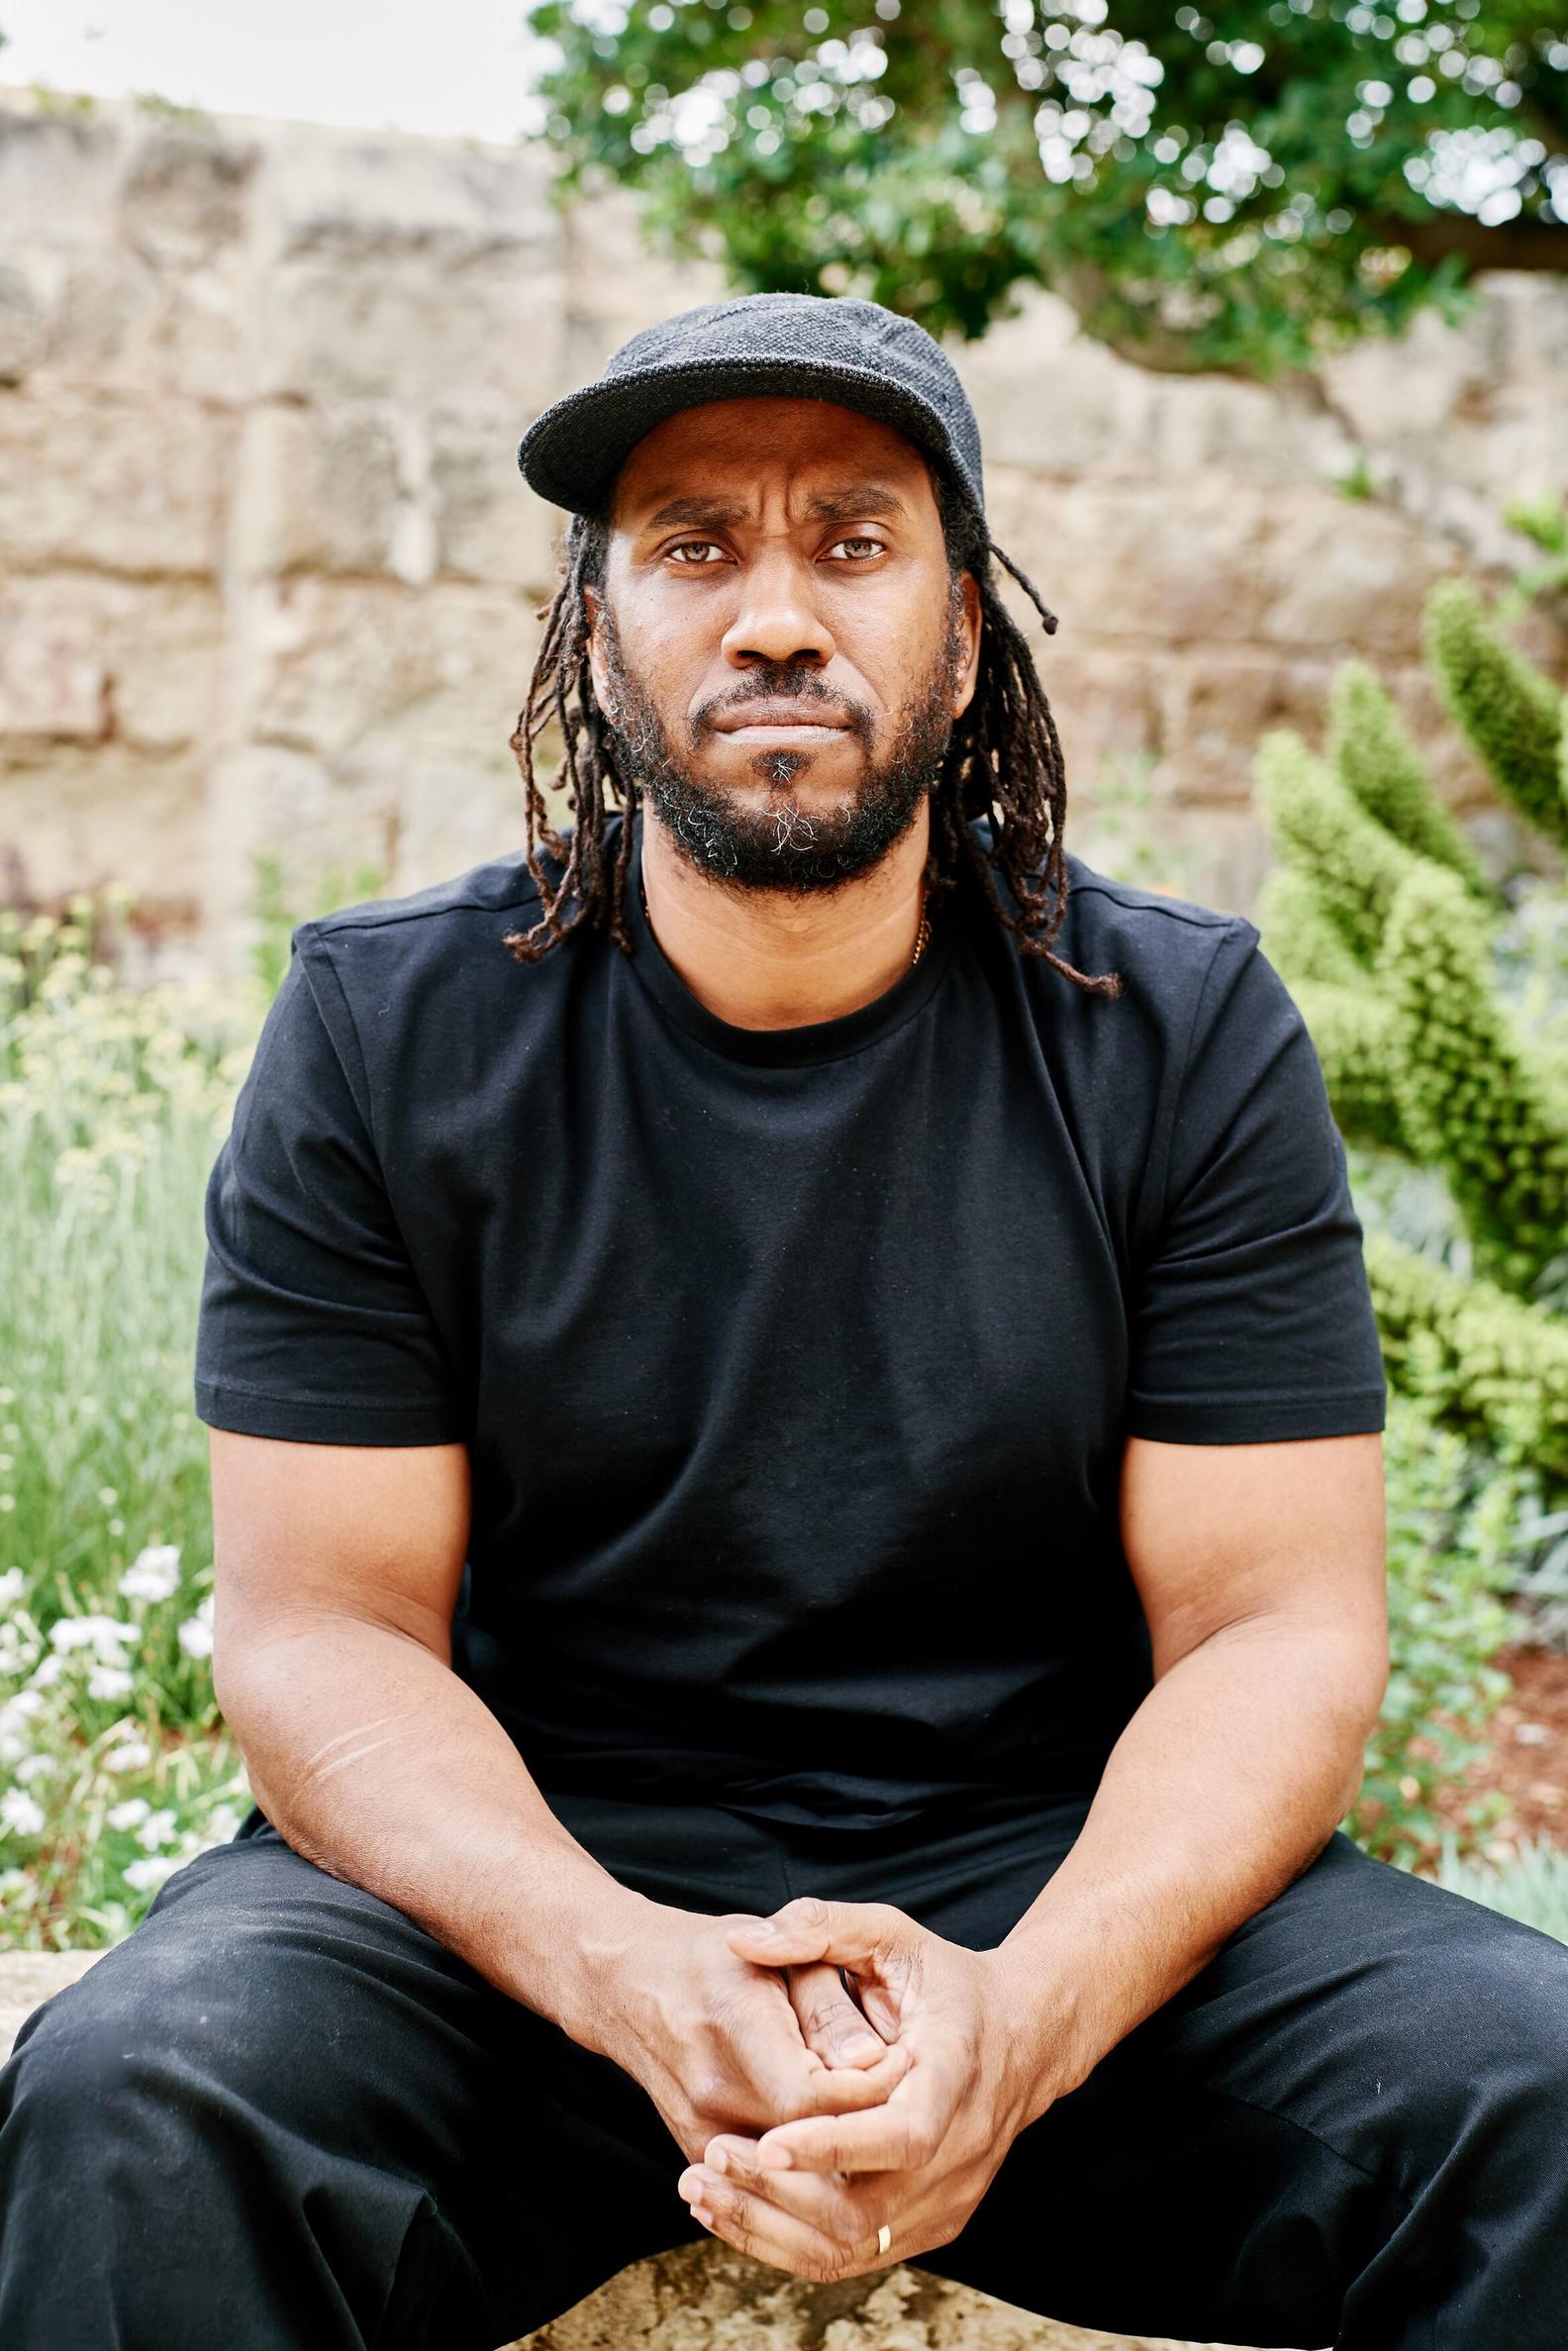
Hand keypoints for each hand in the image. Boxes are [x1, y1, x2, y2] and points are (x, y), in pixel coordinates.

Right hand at [590, 1893, 910, 2166]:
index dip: (870, 2089)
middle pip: (808, 2143)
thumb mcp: (780, 1957)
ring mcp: (698, 2130)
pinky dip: (809, 2168)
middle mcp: (709, 2087)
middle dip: (865, 2128)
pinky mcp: (698, 2155)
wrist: (632, 1983)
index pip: (816, 2095)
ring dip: (842, 2156)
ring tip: (875, 2119)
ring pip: (792, 2177)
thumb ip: (829, 2008)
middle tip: (902, 2097)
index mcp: (733, 2021)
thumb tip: (875, 2065)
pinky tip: (837, 2138)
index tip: (905, 2063)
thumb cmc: (718, 1960)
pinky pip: (767, 2181)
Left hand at [675, 1895, 1040, 2281]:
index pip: (901, 2134)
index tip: (766, 2142)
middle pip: (865, 2209)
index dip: (833, 2147)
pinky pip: (856, 2254)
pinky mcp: (933, 2225)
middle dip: (777, 2194)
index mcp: (954, 2075)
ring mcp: (949, 2198)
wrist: (1024, 2038)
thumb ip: (820, 1927)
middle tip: (707, 2161)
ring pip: (853, 2246)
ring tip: (701, 2193)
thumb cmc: (947, 1981)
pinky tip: (734, 2210)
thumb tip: (743, 1943)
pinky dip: (790, 2242)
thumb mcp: (893, 1935)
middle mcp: (960, 2150)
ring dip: (770, 2229)